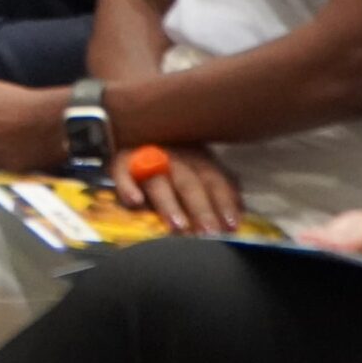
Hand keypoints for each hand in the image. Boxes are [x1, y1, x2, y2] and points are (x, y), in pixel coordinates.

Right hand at [114, 143, 239, 235]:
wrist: (130, 129)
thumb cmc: (171, 164)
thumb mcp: (197, 170)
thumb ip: (216, 190)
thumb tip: (241, 212)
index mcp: (196, 158)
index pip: (214, 180)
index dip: (224, 202)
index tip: (231, 226)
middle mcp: (174, 156)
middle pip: (189, 183)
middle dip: (200, 209)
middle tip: (207, 234)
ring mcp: (146, 157)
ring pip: (159, 180)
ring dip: (169, 203)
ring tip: (178, 226)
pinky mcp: (120, 161)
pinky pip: (122, 172)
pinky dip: (127, 186)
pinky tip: (134, 202)